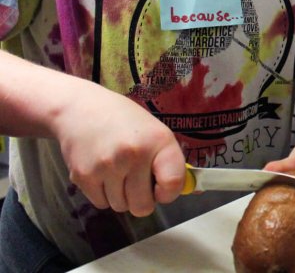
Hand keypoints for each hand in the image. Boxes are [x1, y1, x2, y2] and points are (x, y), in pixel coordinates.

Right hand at [54, 83, 184, 216]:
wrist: (80, 109)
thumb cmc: (124, 122)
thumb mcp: (155, 133)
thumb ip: (170, 162)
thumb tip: (192, 191)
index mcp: (158, 141)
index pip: (172, 183)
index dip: (169, 194)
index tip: (162, 189)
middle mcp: (134, 154)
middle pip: (142, 206)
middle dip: (141, 199)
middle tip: (136, 180)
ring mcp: (106, 166)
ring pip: (120, 207)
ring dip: (120, 196)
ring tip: (117, 171)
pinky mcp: (83, 176)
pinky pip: (100, 203)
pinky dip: (102, 194)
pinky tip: (102, 172)